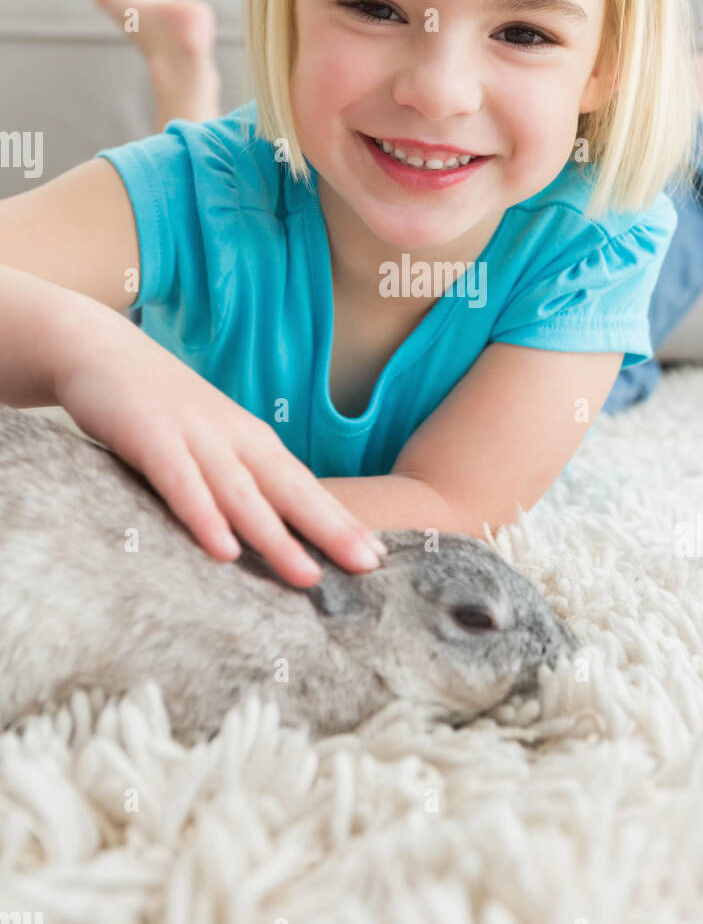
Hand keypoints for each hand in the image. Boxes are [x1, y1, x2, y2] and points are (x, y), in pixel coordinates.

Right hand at [52, 308, 385, 585]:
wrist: (101, 348)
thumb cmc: (161, 407)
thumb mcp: (209, 441)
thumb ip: (237, 479)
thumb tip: (269, 531)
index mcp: (252, 441)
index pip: (306, 487)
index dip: (341, 521)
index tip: (380, 557)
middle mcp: (234, 438)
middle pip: (290, 490)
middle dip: (331, 529)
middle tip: (369, 566)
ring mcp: (195, 436)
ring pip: (242, 494)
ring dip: (275, 536)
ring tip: (307, 576)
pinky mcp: (151, 437)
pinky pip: (181, 483)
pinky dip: (204, 516)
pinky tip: (224, 549)